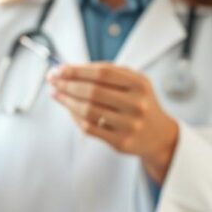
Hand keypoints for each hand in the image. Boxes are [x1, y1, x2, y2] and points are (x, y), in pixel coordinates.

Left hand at [47, 62, 179, 183]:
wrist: (159, 135)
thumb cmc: (138, 102)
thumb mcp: (133, 82)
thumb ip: (106, 72)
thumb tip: (68, 69)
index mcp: (139, 84)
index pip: (102, 72)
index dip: (77, 70)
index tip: (59, 68)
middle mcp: (136, 104)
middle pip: (93, 91)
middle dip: (67, 84)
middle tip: (52, 80)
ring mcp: (129, 125)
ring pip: (88, 110)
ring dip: (66, 101)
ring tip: (56, 93)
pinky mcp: (121, 142)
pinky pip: (89, 128)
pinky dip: (74, 117)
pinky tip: (68, 109)